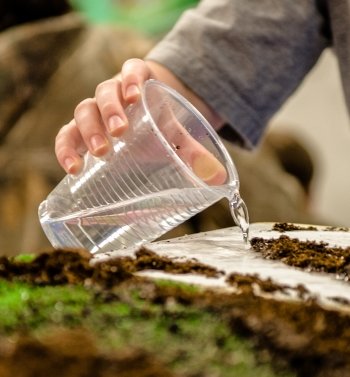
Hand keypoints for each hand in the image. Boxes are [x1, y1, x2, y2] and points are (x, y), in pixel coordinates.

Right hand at [55, 58, 223, 174]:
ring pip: (83, 111)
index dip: (132, 78)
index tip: (137, 97)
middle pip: (104, 92)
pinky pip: (67, 134)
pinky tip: (72, 167)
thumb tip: (219, 177)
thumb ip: (194, 152)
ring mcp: (96, 112)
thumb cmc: (161, 126)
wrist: (145, 127)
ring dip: (89, 130)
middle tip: (120, 133)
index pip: (132, 70)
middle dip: (110, 111)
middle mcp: (114, 95)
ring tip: (100, 152)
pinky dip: (66, 148)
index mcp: (140, 85)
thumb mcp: (176, 134)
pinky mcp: (83, 132)